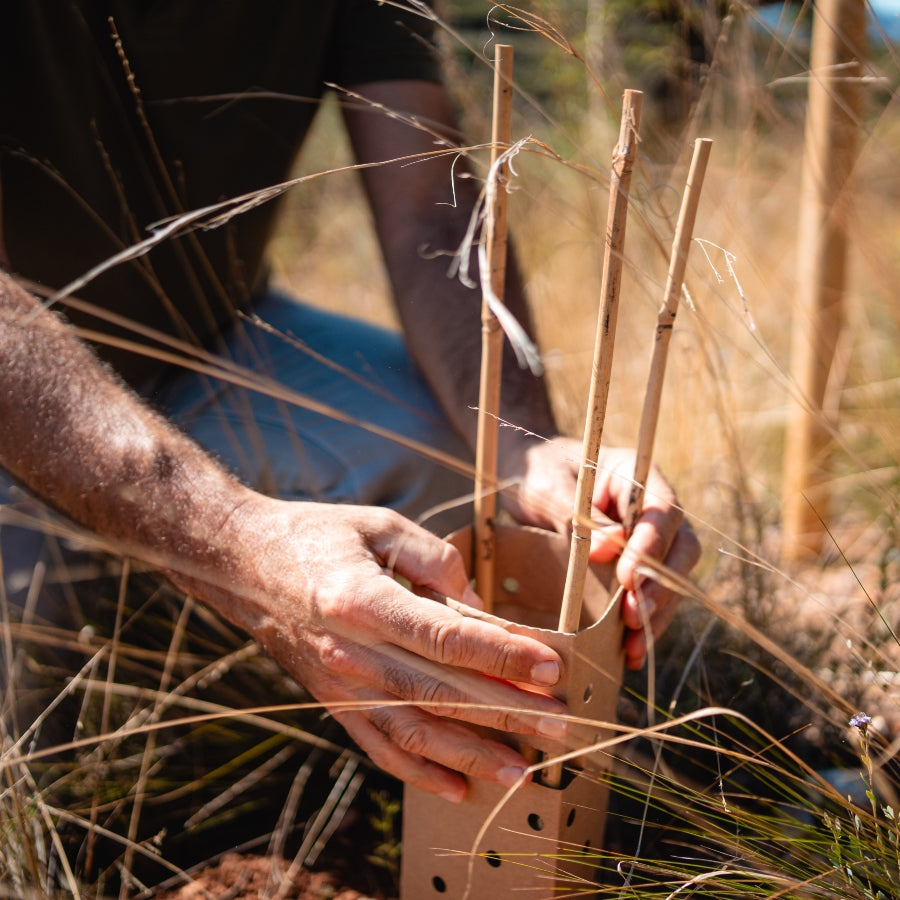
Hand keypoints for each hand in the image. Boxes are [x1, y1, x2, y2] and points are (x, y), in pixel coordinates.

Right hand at [181, 496, 569, 801]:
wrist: (239, 563)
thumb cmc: (314, 535)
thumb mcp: (378, 524)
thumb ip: (434, 559)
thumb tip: (477, 604)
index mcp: (363, 601)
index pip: (447, 637)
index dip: (503, 656)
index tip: (551, 669)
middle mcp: (351, 653)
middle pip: (442, 693)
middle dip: (507, 714)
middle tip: (560, 726)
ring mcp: (339, 685)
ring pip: (415, 733)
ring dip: (473, 755)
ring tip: (523, 770)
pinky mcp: (332, 702)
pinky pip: (380, 747)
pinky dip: (420, 772)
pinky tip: (459, 787)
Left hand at [498, 437, 700, 669]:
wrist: (523, 474)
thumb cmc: (535, 471)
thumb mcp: (547, 487)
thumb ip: (576, 514)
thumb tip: (610, 548)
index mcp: (636, 474)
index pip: (663, 509)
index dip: (653, 546)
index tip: (628, 578)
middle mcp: (651, 506)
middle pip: (679, 548)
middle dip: (661, 587)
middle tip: (635, 617)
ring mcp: (647, 537)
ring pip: (671, 578)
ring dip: (656, 613)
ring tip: (633, 645)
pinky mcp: (634, 565)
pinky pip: (650, 594)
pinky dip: (643, 623)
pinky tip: (628, 652)